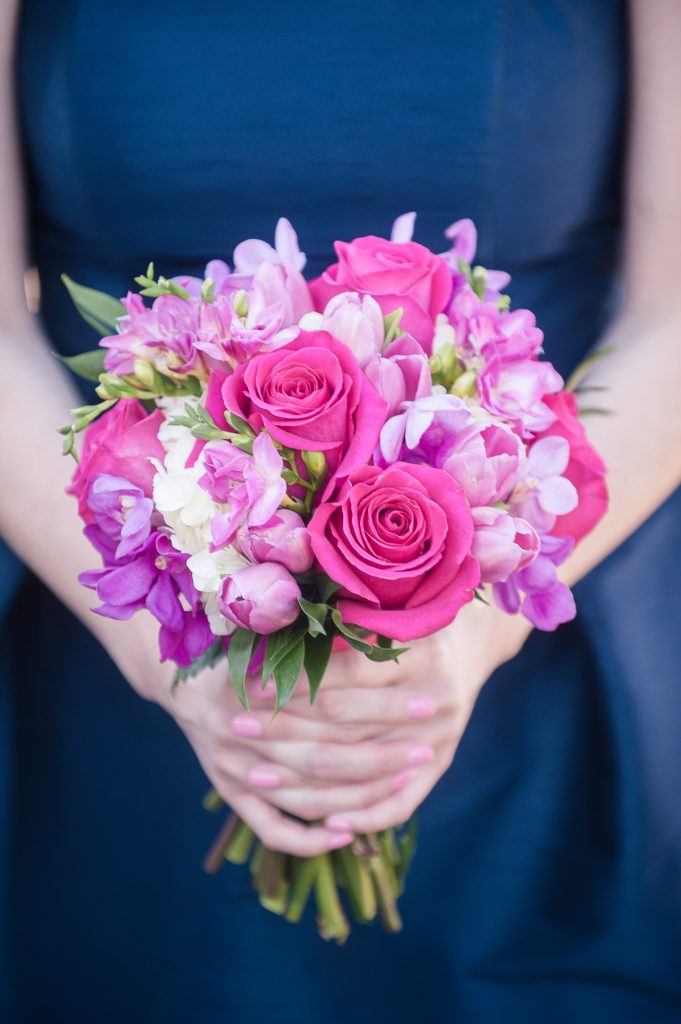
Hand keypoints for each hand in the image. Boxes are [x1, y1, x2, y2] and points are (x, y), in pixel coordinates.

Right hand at [108, 610, 449, 854]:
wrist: (178, 678)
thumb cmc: (239, 645)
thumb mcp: (272, 630)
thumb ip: (315, 636)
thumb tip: (381, 631)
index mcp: (251, 682)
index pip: (331, 701)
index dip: (381, 704)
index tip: (425, 700)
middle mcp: (237, 729)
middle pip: (324, 753)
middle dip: (381, 753)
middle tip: (426, 745)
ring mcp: (231, 767)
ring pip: (307, 794)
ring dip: (360, 794)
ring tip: (404, 780)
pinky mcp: (227, 792)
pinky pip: (271, 827)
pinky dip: (309, 837)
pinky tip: (347, 833)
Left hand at [206, 598, 530, 838]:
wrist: (469, 648)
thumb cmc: (415, 619)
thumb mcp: (389, 612)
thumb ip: (345, 626)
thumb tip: (275, 635)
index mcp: (424, 656)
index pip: (347, 674)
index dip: (296, 679)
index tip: (249, 683)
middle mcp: (436, 703)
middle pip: (346, 726)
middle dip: (285, 728)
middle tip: (236, 725)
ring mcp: (439, 742)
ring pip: (362, 773)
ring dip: (305, 779)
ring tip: (254, 775)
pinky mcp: (439, 771)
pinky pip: (396, 806)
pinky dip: (358, 816)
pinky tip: (318, 820)